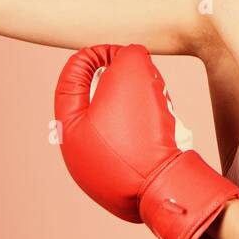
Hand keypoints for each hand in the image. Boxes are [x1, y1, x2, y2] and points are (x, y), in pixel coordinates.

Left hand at [54, 44, 238, 238]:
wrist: (167, 188)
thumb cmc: (142, 136)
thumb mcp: (133, 80)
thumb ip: (129, 58)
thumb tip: (131, 57)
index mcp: (70, 131)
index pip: (72, 80)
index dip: (94, 56)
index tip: (118, 50)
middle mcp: (81, 156)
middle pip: (101, 103)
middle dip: (127, 85)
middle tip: (148, 80)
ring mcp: (105, 174)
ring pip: (124, 125)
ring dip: (144, 109)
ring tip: (162, 110)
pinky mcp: (130, 185)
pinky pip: (140, 148)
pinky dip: (153, 134)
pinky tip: (168, 136)